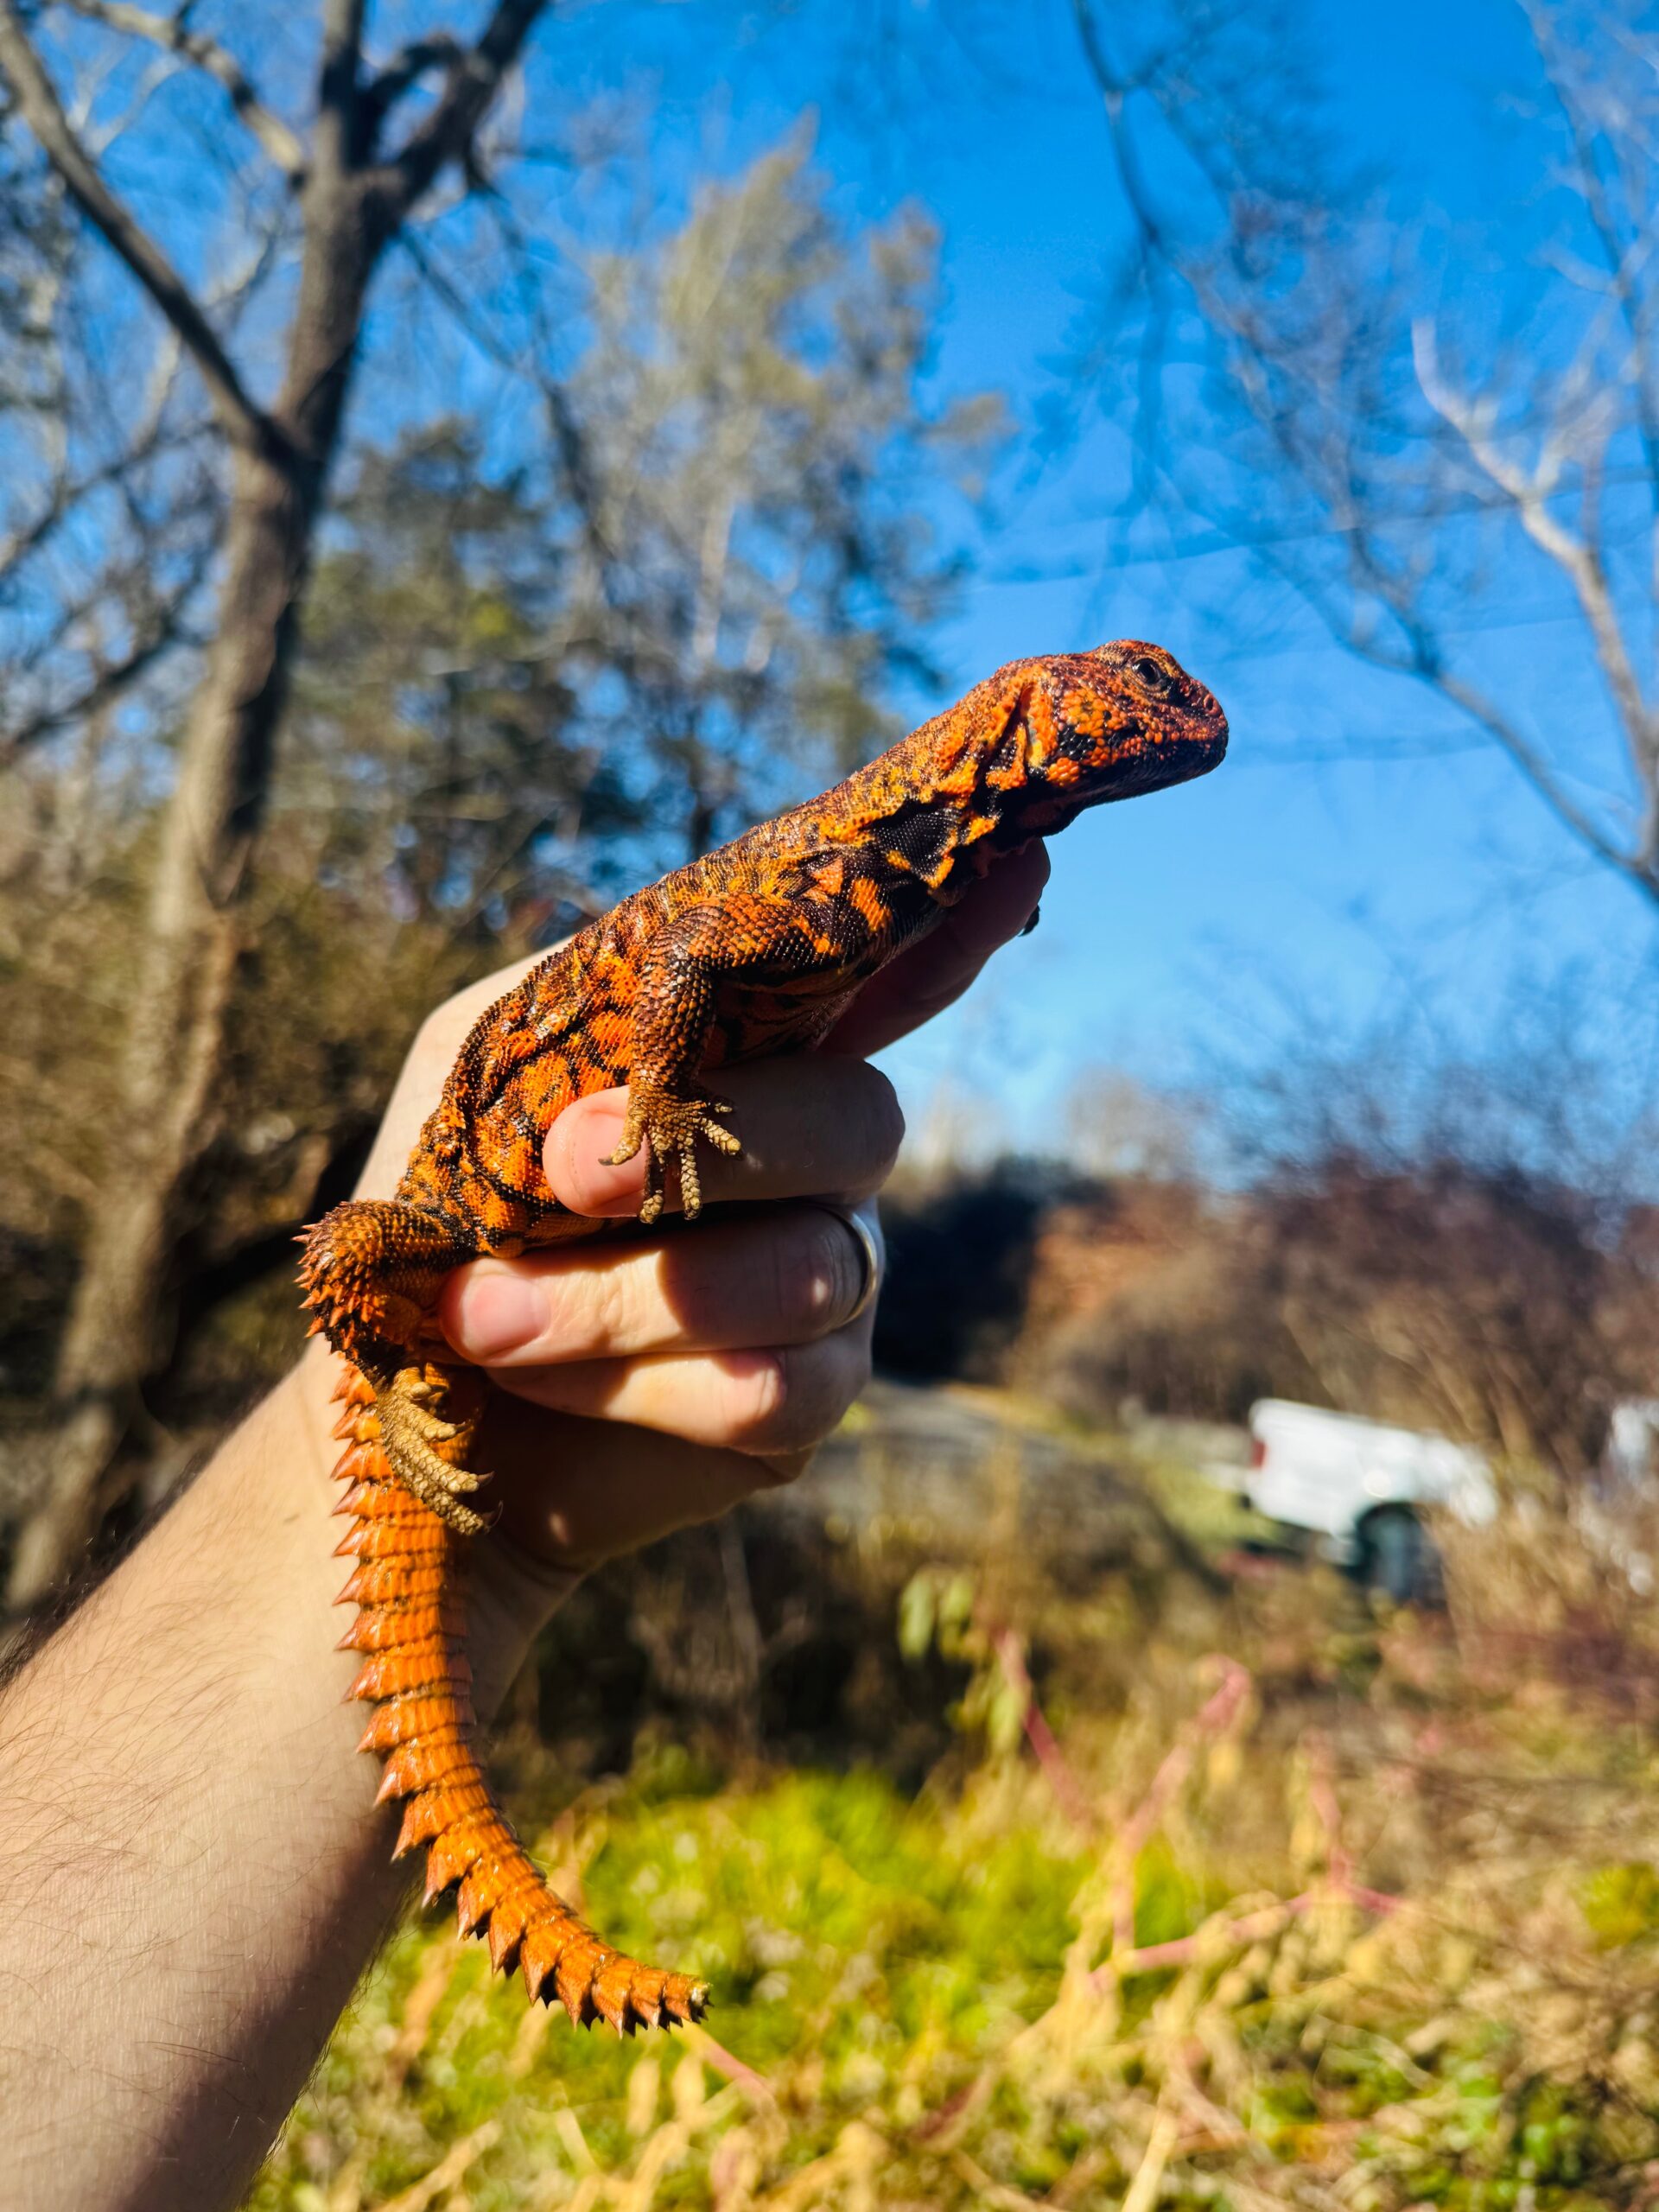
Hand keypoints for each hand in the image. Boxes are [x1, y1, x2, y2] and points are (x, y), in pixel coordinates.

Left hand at [355, 843, 1049, 1583]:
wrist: (412, 1400)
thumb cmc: (449, 1214)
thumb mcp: (481, 1073)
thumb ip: (581, 1008)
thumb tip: (675, 994)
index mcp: (749, 1065)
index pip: (880, 985)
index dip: (956, 935)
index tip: (1024, 865)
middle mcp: (815, 1165)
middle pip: (860, 1121)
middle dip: (721, 1144)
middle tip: (568, 1177)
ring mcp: (828, 1282)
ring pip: (810, 1267)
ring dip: (622, 1296)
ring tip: (488, 1314)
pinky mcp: (807, 1402)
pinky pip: (780, 1386)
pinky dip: (640, 1386)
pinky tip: (549, 1381)